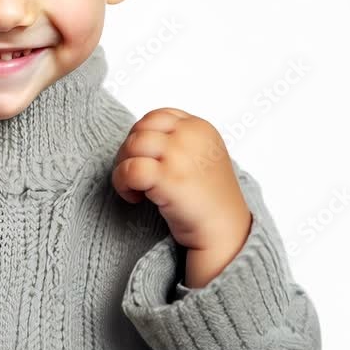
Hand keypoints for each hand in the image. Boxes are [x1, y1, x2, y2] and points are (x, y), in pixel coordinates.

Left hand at [111, 108, 251, 286]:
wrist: (225, 233)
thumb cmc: (208, 198)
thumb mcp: (201, 155)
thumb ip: (177, 139)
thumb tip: (138, 135)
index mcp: (200, 127)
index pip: (156, 116)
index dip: (141, 136)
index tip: (145, 158)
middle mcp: (192, 136)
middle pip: (140, 131)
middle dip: (128, 154)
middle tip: (134, 177)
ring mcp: (181, 155)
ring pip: (132, 146)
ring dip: (123, 168)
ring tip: (134, 188)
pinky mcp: (170, 179)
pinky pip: (130, 169)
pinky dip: (123, 183)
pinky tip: (135, 198)